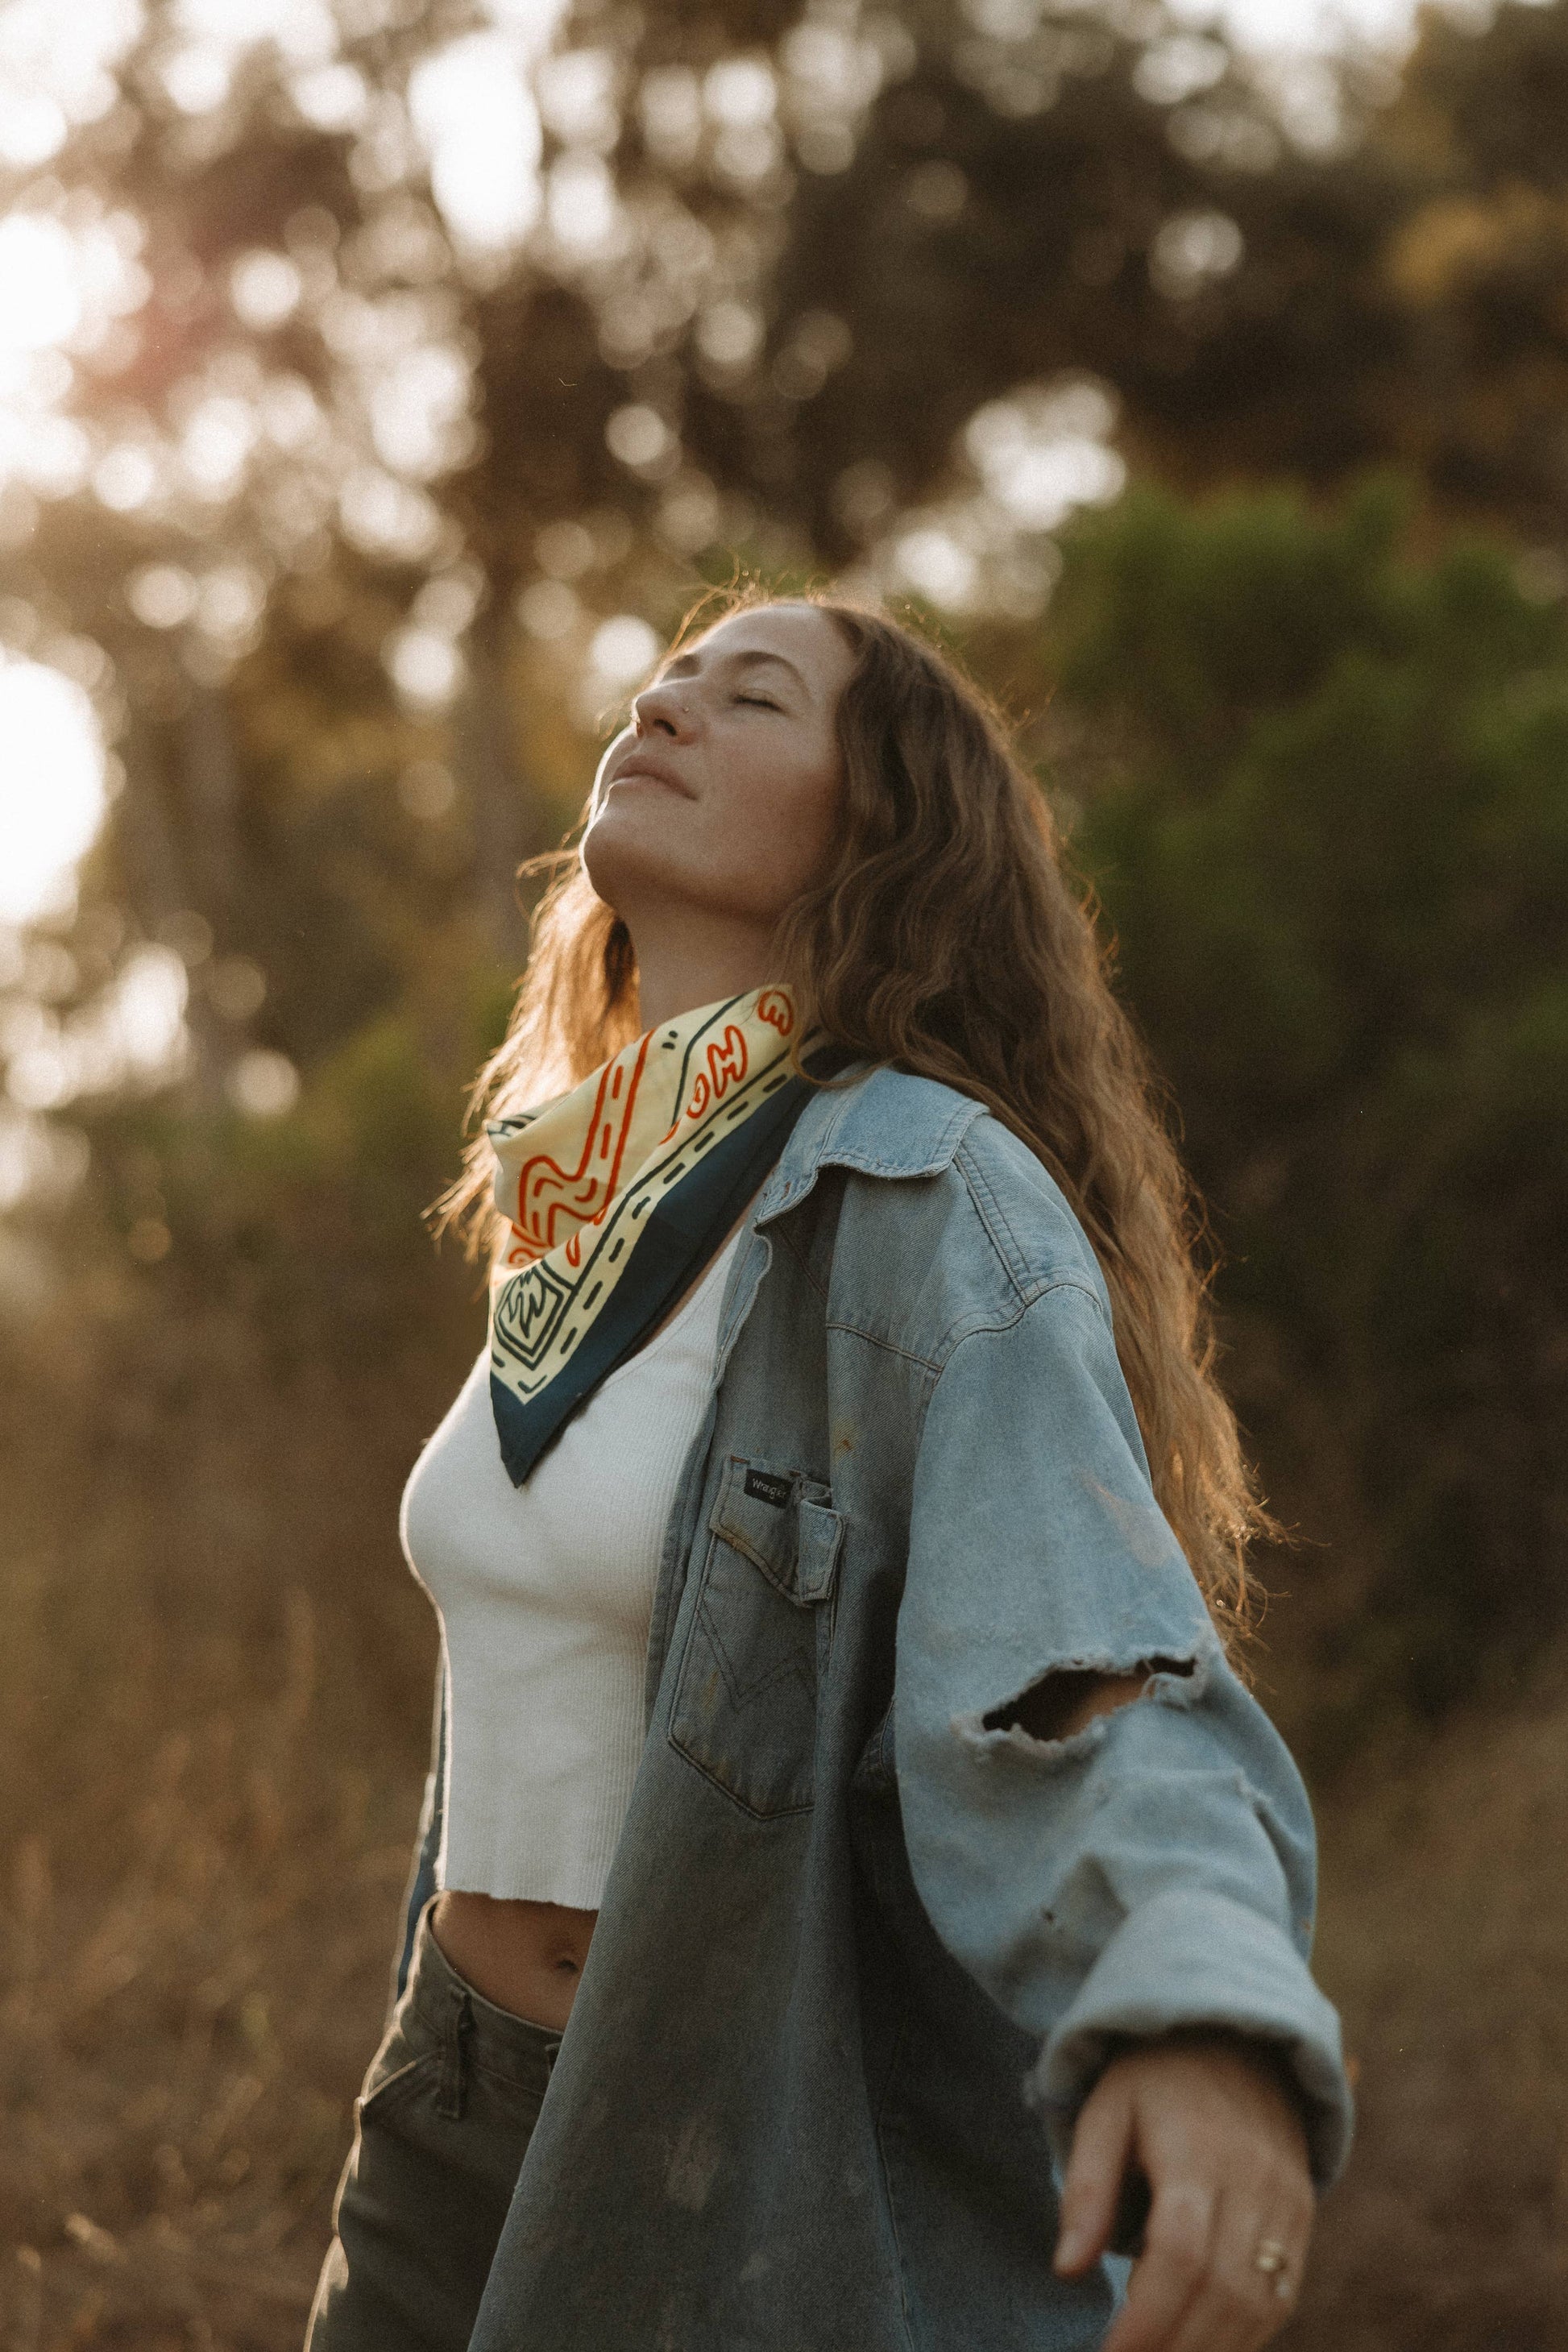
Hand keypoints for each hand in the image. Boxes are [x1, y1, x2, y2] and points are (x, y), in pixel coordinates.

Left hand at [1053, 2032, 1313, 2351]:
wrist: (1235, 2032)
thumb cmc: (1154, 2075)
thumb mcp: (1105, 2110)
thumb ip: (1087, 2187)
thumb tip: (1066, 2269)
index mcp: (1199, 2150)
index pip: (1180, 2255)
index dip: (1147, 2320)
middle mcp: (1255, 2181)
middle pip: (1223, 2291)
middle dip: (1175, 2348)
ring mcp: (1288, 2203)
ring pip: (1259, 2304)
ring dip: (1211, 2350)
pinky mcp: (1303, 2218)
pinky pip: (1281, 2296)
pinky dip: (1245, 2336)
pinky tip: (1203, 2347)